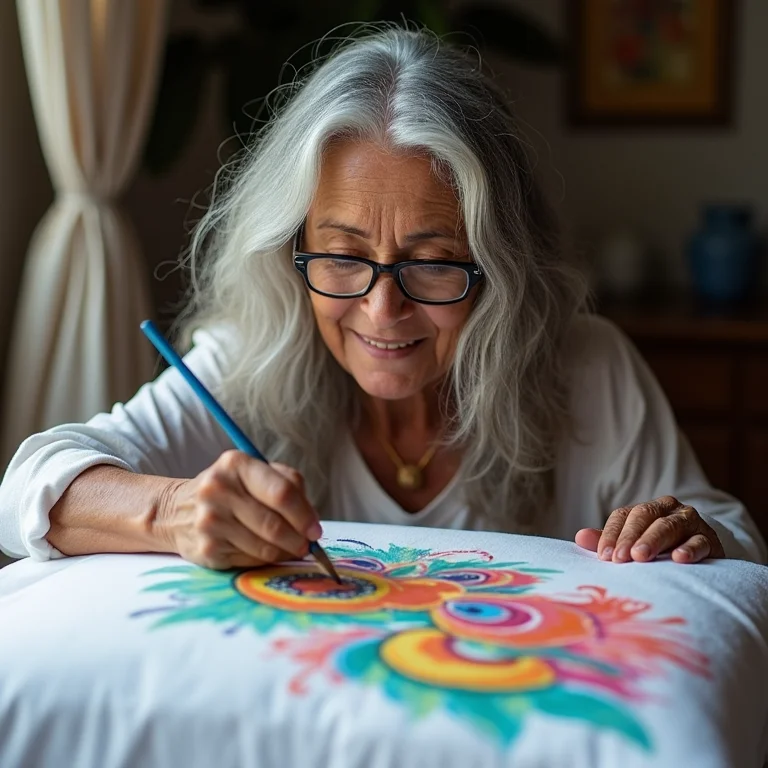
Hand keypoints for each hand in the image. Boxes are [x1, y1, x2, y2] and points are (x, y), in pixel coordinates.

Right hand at [157, 450, 321, 569]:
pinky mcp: (207, 549)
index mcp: (236, 464)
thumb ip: (288, 485)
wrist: (175, 511)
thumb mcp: (255, 473)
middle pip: (274, 524)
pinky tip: (264, 552)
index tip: (316, 529)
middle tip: (308, 545)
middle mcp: (218, 490)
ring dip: (284, 552)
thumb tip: (311, 520)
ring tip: (290, 549)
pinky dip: (265, 559)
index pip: (281, 492)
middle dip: (298, 539)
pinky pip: (250, 560)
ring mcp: (210, 521)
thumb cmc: (230, 490)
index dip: (304, 514)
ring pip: (265, 547)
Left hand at [575, 495, 724, 563]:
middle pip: (644, 516)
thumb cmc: (660, 549)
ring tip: (641, 557)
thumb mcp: (632, 543)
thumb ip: (608, 540)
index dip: (612, 534)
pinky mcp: (709, 539)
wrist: (702, 553)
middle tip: (620, 558)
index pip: (623, 515)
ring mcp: (689, 522)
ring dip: (654, 540)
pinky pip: (699, 541)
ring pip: (669, 525)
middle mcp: (667, 509)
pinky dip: (689, 548)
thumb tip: (579, 537)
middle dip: (630, 537)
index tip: (604, 556)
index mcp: (645, 509)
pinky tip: (679, 559)